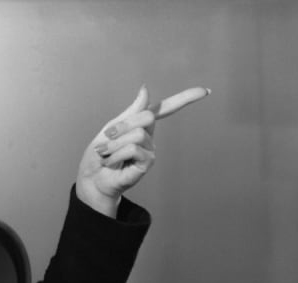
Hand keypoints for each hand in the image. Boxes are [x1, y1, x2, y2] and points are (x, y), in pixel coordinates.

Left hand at [76, 84, 210, 216]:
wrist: (93, 179)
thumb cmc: (100, 155)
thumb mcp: (111, 129)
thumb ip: (130, 111)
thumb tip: (145, 88)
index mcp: (141, 125)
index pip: (166, 109)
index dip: (185, 98)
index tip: (205, 91)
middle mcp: (149, 136)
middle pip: (145, 116)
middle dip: (122, 126)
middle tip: (107, 138)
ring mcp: (150, 150)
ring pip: (137, 134)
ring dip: (114, 144)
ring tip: (106, 154)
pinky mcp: (147, 163)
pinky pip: (133, 149)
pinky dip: (116, 154)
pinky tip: (110, 162)